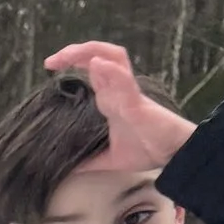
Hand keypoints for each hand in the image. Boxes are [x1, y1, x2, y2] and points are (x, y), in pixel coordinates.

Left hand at [41, 40, 194, 177]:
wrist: (173, 155)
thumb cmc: (147, 150)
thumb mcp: (109, 159)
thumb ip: (88, 161)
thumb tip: (64, 170)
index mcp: (110, 99)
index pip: (91, 71)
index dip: (73, 62)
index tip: (50, 66)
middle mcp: (118, 90)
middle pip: (99, 56)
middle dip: (75, 52)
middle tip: (51, 61)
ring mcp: (128, 93)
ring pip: (113, 59)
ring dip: (91, 52)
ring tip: (69, 54)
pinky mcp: (138, 103)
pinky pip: (126, 82)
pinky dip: (112, 71)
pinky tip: (97, 64)